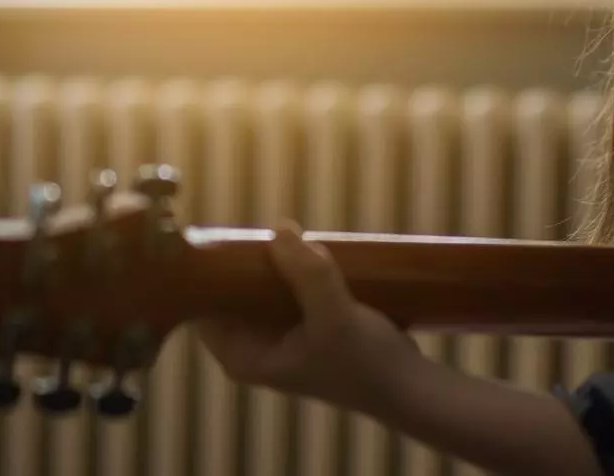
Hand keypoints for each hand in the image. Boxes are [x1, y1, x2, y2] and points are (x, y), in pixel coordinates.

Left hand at [195, 222, 420, 414]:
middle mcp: (255, 348)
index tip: (221, 239)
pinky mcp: (305, 326)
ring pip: (262, 290)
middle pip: (233, 295)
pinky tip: (305, 246)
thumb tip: (280, 228)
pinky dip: (293, 271)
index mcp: (244, 356)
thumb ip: (308, 275)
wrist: (409, 385)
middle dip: (245, 262)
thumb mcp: (335, 316)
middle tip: (259, 227)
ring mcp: (281, 338)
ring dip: (273, 263)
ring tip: (285, 232)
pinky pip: (286, 291)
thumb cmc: (365, 362)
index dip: (209, 275)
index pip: (204, 309)